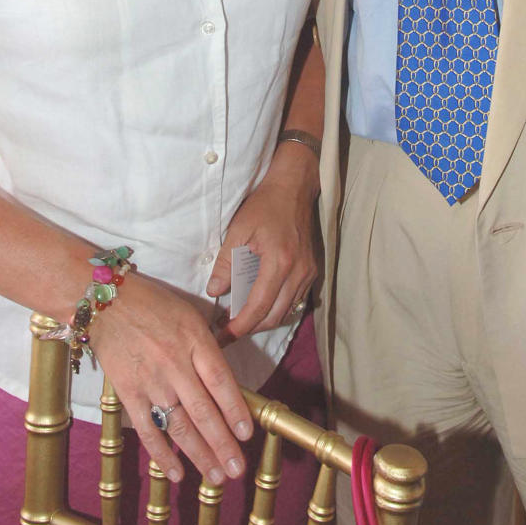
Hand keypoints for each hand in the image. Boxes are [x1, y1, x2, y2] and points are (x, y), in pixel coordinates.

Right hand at [88, 271, 251, 486]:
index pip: (221, 381)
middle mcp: (175, 363)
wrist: (107, 302)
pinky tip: (178, 473)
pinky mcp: (128, 393)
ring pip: (180, 426)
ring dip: (200, 455)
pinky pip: (148, 430)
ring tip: (216, 477)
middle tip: (237, 469)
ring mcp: (151, 381)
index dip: (235, 410)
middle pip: (204, 411)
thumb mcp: (189, 315)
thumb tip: (225, 380)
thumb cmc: (152, 304)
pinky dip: (162, 454)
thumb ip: (207, 346)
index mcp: (194, 340)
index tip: (247, 434)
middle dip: (223, 444)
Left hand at [206, 151, 318, 338]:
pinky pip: (294, 300)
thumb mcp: (239, 229)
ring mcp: (308, 272)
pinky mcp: (311, 270)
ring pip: (285, 312)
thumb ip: (226, 263)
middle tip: (226, 331)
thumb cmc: (265, 204)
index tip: (222, 337)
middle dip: (249, 328)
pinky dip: (276, 308)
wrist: (294, 187)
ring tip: (238, 319)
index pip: (258, 307)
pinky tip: (259, 304)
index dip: (239, 327)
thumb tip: (214, 292)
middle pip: (273, 316)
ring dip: (262, 320)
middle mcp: (298, 272)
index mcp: (279, 262)